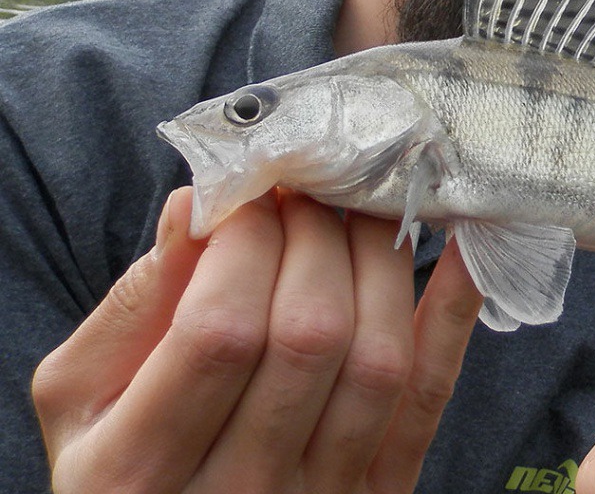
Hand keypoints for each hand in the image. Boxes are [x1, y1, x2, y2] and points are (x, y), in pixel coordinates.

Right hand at [33, 187, 481, 492]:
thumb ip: (134, 305)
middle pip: (310, 333)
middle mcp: (238, 491)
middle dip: (314, 234)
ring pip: (378, 360)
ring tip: (353, 208)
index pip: (220, 328)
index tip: (249, 195)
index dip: (245, 242)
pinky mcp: (381, 493)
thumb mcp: (79, 397)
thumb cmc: (116, 462)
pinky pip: (430, 397)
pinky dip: (452, 313)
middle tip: (304, 190)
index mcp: (139, 468)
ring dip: (377, 259)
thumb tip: (198, 202)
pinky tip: (457, 247)